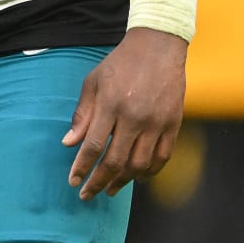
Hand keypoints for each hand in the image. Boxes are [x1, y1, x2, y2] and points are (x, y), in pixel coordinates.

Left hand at [63, 27, 188, 199]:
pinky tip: (136, 178)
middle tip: (87, 195)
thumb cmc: (120, 64)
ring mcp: (157, 122)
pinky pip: (163, 157)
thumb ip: (82, 114)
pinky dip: (149, 172)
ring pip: (140, 164)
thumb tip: (69, 143)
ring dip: (123, 181)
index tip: (73, 182)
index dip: (82, 167)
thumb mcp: (93, 82)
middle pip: (116, 161)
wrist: (158, 48)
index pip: (94, 145)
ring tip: (109, 189)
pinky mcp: (174, 124)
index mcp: (111, 104)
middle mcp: (135, 117)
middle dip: (98, 181)